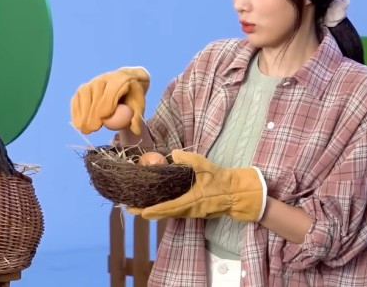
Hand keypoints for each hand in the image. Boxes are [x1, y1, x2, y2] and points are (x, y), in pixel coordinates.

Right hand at [70, 67, 149, 133]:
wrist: (124, 82)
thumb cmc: (132, 97)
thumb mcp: (139, 105)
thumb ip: (137, 117)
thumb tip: (136, 131)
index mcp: (120, 79)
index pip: (112, 89)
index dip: (107, 102)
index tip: (103, 118)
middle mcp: (105, 77)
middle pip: (96, 92)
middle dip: (93, 111)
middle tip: (93, 128)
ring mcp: (92, 82)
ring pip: (84, 94)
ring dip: (83, 113)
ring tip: (85, 130)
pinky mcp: (83, 88)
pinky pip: (76, 98)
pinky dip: (76, 111)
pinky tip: (78, 124)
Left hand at [136, 150, 265, 221]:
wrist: (236, 193)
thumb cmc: (221, 180)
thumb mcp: (205, 166)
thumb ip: (189, 159)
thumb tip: (173, 154)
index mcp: (193, 200)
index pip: (170, 207)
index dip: (154, 210)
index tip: (140, 211)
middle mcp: (190, 209)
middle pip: (165, 213)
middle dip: (147, 211)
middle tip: (130, 208)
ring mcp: (191, 212)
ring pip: (169, 213)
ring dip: (154, 210)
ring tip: (137, 206)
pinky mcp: (193, 210)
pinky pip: (174, 211)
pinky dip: (162, 209)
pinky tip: (154, 204)